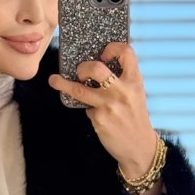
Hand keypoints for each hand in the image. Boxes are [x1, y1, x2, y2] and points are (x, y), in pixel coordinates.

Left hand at [47, 42, 159, 184]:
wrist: (139, 147)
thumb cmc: (135, 117)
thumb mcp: (136, 94)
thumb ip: (122, 80)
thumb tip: (96, 67)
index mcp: (134, 81)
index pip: (126, 52)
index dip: (112, 48)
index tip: (103, 54)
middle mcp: (122, 91)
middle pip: (96, 69)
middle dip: (83, 67)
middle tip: (80, 72)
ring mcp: (109, 106)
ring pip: (79, 90)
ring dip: (63, 84)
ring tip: (54, 80)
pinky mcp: (99, 120)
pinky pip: (86, 109)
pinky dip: (88, 109)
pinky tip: (98, 116)